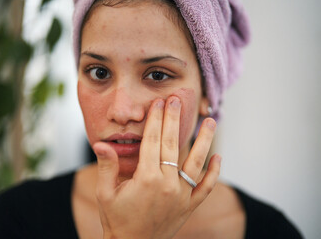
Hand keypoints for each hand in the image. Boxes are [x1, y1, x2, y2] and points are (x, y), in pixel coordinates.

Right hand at [92, 96, 220, 238]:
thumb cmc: (117, 220)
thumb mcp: (106, 193)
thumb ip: (107, 166)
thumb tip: (101, 143)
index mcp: (146, 179)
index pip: (152, 141)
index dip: (156, 120)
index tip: (159, 103)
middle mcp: (167, 185)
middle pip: (172, 145)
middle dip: (174, 120)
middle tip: (177, 100)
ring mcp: (181, 196)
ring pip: (196, 163)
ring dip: (204, 141)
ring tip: (210, 121)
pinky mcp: (189, 206)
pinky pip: (206, 187)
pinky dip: (214, 173)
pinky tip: (219, 157)